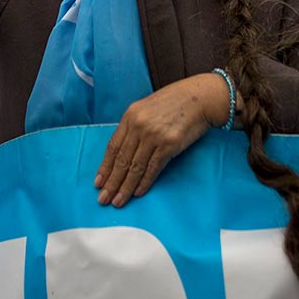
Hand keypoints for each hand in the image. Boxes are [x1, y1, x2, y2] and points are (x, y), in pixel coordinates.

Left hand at [95, 73, 229, 207]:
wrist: (200, 97)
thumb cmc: (174, 102)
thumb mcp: (147, 108)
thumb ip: (134, 126)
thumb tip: (124, 150)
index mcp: (130, 115)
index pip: (113, 147)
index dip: (104, 167)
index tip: (98, 183)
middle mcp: (139, 125)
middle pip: (122, 160)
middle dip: (112, 182)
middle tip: (103, 199)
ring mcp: (153, 135)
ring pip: (135, 167)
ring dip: (126, 187)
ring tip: (118, 202)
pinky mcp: (169, 145)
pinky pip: (153, 168)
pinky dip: (144, 182)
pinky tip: (138, 193)